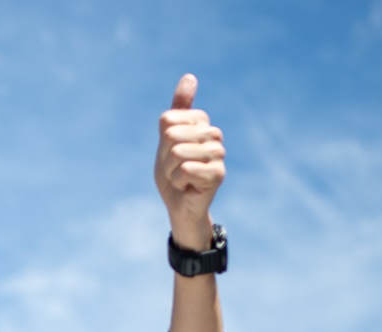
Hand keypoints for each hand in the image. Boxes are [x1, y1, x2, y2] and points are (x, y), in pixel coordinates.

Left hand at [154, 74, 224, 246]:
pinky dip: (179, 182)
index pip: (167, 121)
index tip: (170, 153)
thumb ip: (178, 109)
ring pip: (177, 153)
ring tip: (181, 178)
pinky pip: (185, 169)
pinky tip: (188, 187)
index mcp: (202, 122)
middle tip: (175, 168)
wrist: (179, 204)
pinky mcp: (218, 174)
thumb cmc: (172, 171)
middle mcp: (214, 135)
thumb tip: (190, 76)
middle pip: (172, 136)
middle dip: (165, 157)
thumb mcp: (167, 138)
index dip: (162, 141)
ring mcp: (218, 154)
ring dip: (171, 171)